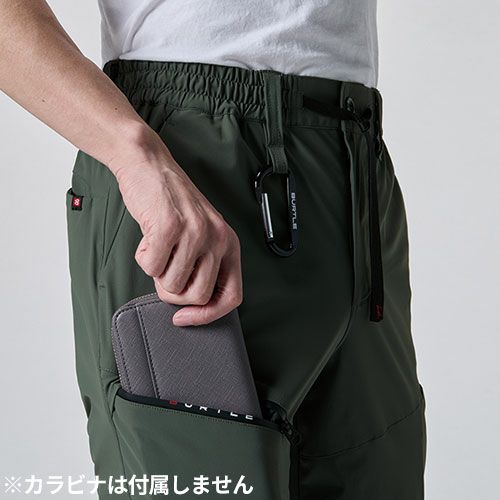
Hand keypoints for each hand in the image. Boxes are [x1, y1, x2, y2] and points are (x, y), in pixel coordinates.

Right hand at [109, 125, 242, 325]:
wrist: (150, 166)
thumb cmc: (172, 204)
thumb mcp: (201, 234)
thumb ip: (203, 265)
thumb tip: (192, 307)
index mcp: (229, 243)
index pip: (232, 296)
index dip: (208, 315)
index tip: (185, 317)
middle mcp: (218, 238)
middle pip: (197, 296)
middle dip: (173, 290)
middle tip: (166, 267)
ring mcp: (195, 232)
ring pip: (172, 285)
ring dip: (157, 271)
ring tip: (158, 245)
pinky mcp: (170, 226)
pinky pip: (150, 267)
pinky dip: (143, 256)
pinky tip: (148, 236)